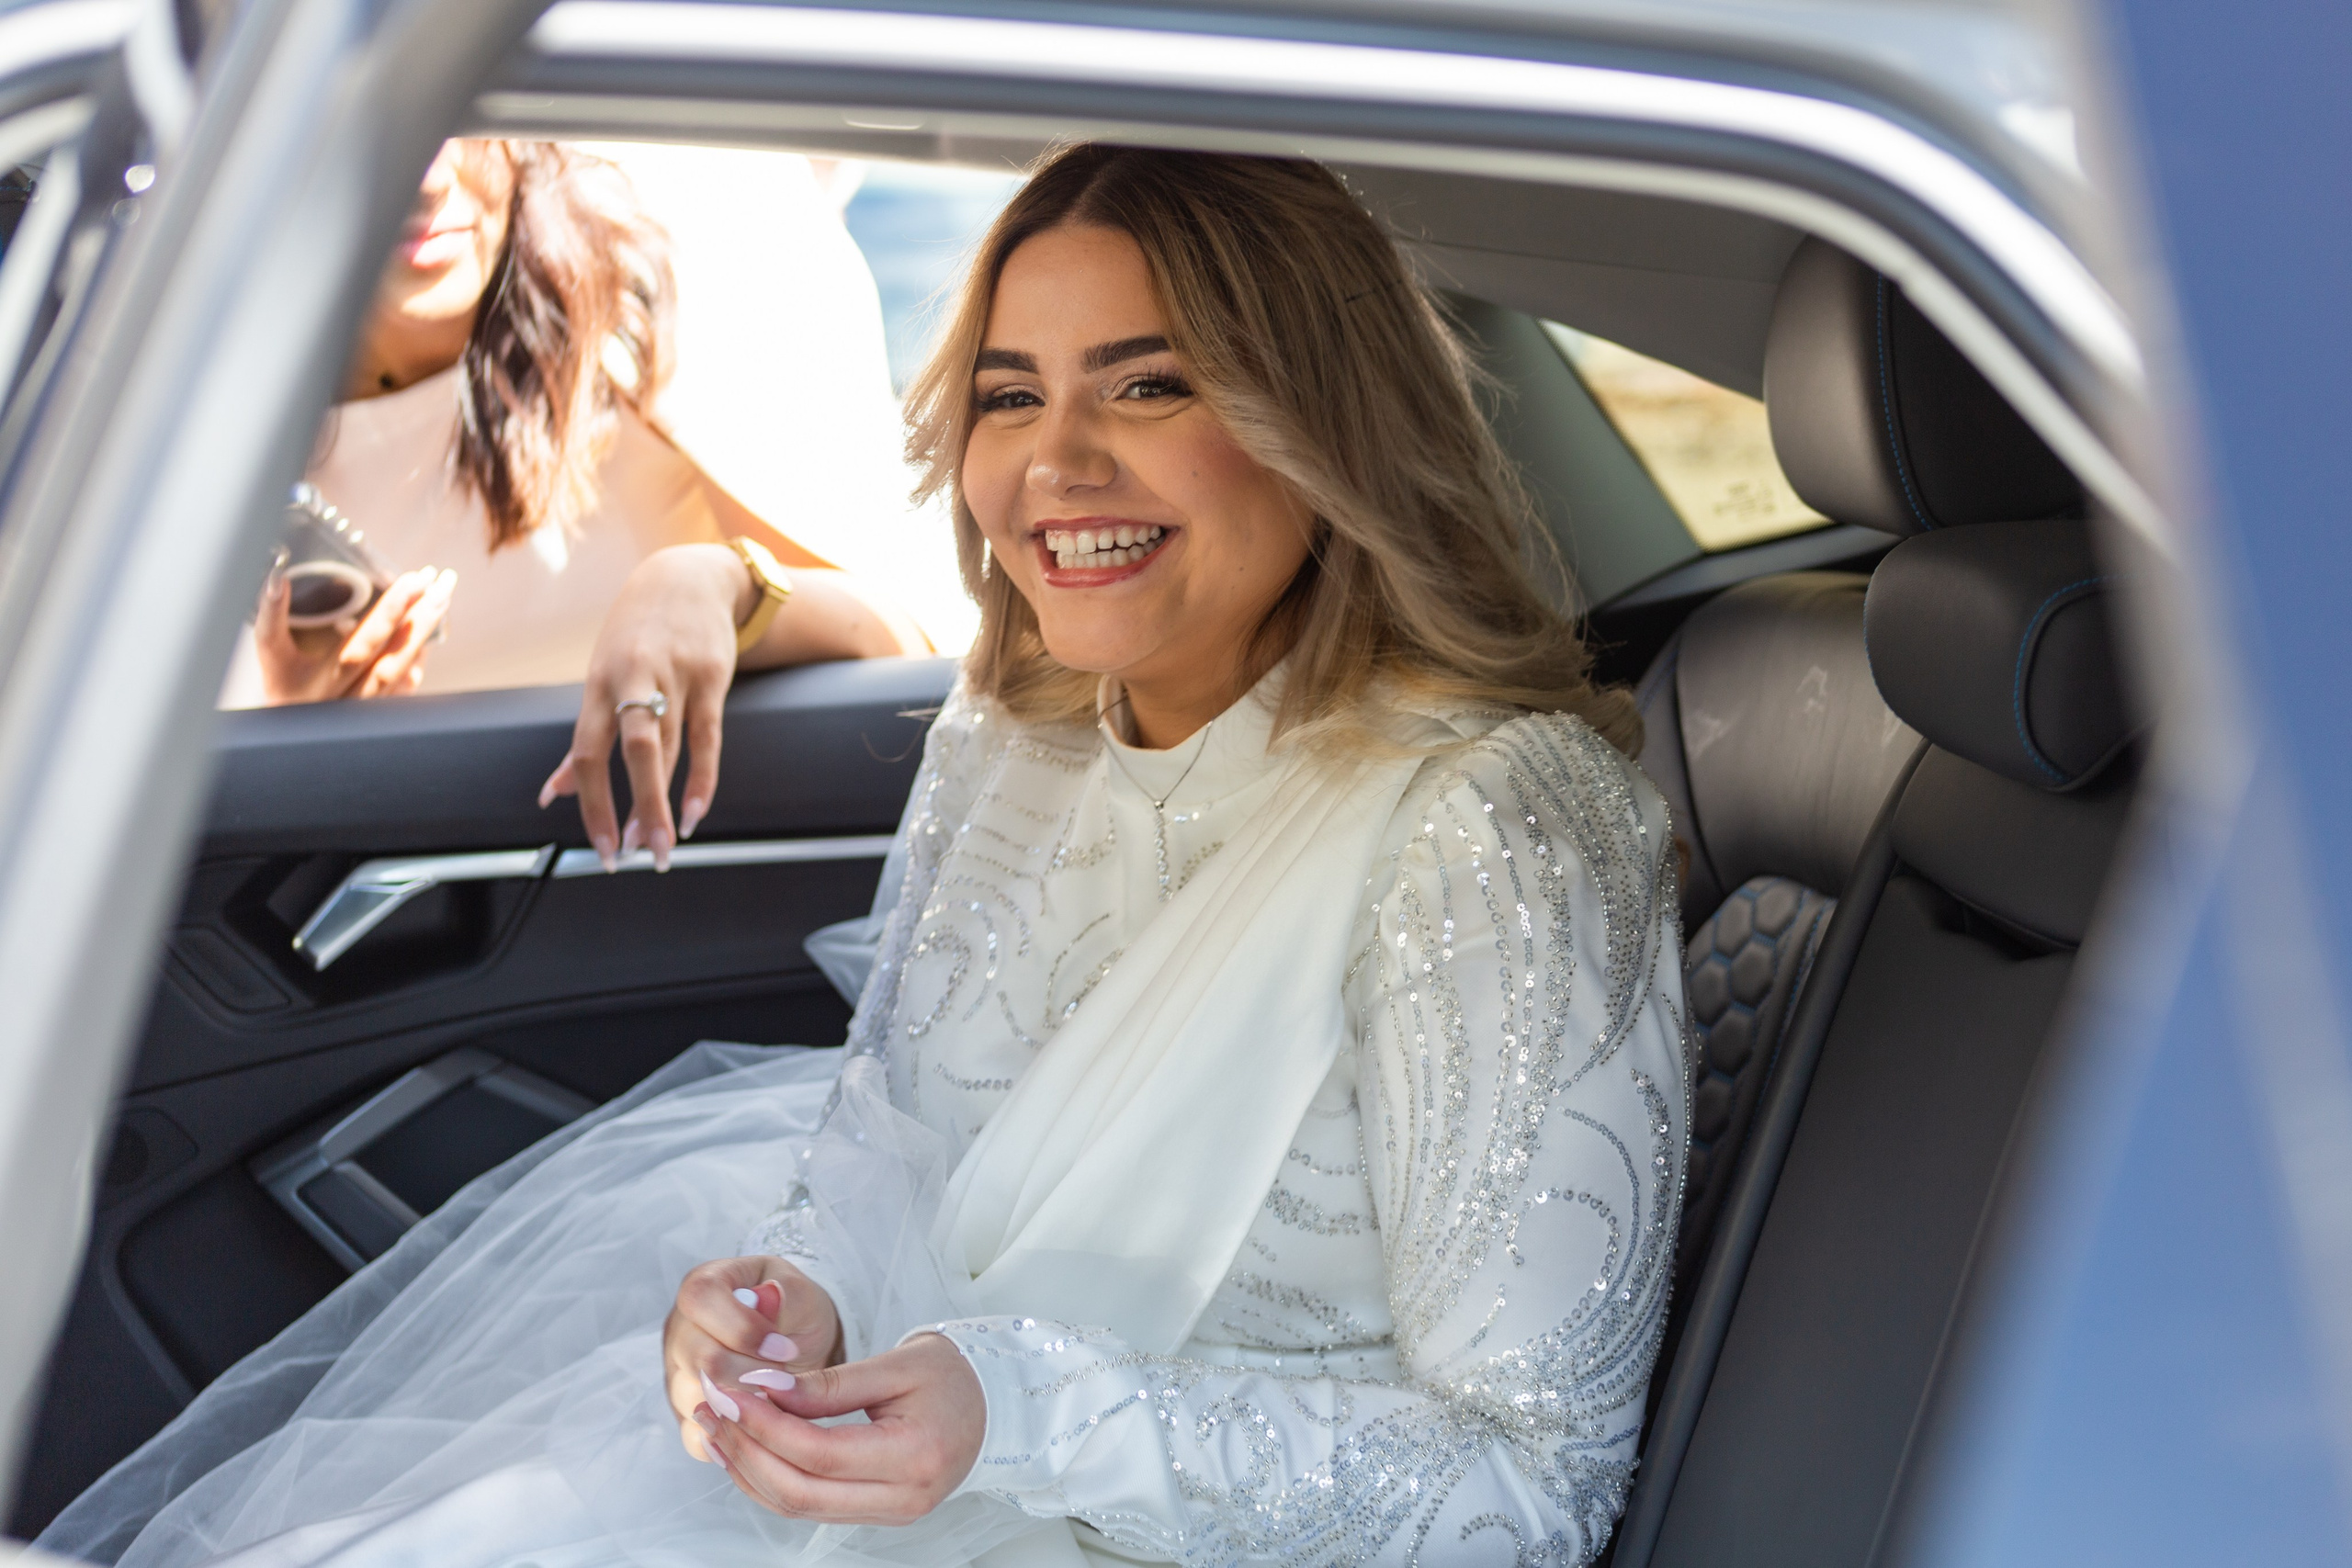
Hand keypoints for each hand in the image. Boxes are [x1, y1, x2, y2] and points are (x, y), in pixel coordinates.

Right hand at [253, 566, 453, 704]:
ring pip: (403, 669)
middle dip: (417, 617)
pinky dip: (420, 655)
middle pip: (391, 658)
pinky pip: (407, 684)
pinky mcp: (379, 712)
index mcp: (319, 684)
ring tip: (442, 595)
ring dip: (425, 631)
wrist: (287, 734)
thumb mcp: (270, 653)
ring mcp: (366, 710)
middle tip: (438, 581)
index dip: (388, 613)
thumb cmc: (279, 684)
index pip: (361, 645)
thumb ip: (271, 615)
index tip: (412, 580)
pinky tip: (433, 629)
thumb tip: (276, 576)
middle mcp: (347, 700)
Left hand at [539, 543, 743, 870]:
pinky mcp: (712, 677)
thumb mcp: (602, 677)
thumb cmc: (637, 635)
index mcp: (598, 684)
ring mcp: (676, 676)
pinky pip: (709, 737)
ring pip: (671, 749)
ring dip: (666, 803)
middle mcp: (633, 679)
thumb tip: (552, 792)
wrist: (688, 577)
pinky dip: (704, 778)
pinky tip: (698, 812)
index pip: (588, 751)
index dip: (591, 802)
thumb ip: (585, 738)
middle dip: (637, 808)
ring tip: (666, 845)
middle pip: (633, 752)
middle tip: (640, 855)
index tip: (602, 848)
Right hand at [664, 1254, 842, 1464]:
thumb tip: (767, 1296)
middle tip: (786, 1377)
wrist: (797, 1346)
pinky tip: (759, 1425)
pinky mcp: (685, 1414)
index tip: (784, 1348)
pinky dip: (731, 1438)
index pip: (700, 1298)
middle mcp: (680, 1329)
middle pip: (697, 1356)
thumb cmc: (794, 1313)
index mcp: (704, 1285)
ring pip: (694, 1401)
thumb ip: (787, 1294)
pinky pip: (697, 1438)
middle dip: (750, 1373)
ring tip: (776, 1397)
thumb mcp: (801, 1295)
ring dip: (744, 1407)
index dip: (742, 1327)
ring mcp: (676, 1374)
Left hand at [694, 1333, 985, 1524]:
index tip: (733, 1391)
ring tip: (717, 1425)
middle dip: (747, 1451)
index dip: (767, 1424)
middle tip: (713, 1407)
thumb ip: (829, 1384)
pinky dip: (769, 1480)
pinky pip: (809, 1507)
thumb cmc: (952, 1376)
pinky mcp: (875, 1514)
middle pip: (801, 1491)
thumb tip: (765, 1389)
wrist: (992, 1405)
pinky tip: (744, 1449)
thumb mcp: (896, 1365)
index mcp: (916, 1456)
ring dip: (749, 1468)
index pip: (819, 1452)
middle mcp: (904, 1498)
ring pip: (798, 1507)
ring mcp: (890, 1514)